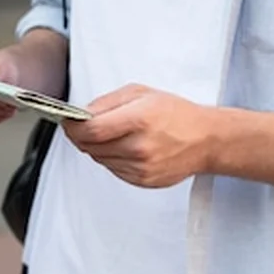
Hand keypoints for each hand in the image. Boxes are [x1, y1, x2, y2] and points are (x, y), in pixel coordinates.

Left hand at [62, 84, 214, 188]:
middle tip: (80, 126)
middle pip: (91, 146)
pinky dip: (110, 158)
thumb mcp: (139, 93)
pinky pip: (113, 169)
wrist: (206, 140)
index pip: (91, 130)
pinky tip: (123, 146)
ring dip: (95, 147)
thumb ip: (106, 103)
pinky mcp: (143, 180)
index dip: (72, 126)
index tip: (67, 121)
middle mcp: (140, 147)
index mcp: (139, 120)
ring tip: (109, 134)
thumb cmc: (175, 113)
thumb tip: (81, 114)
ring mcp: (142, 168)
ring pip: (99, 159)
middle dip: (80, 136)